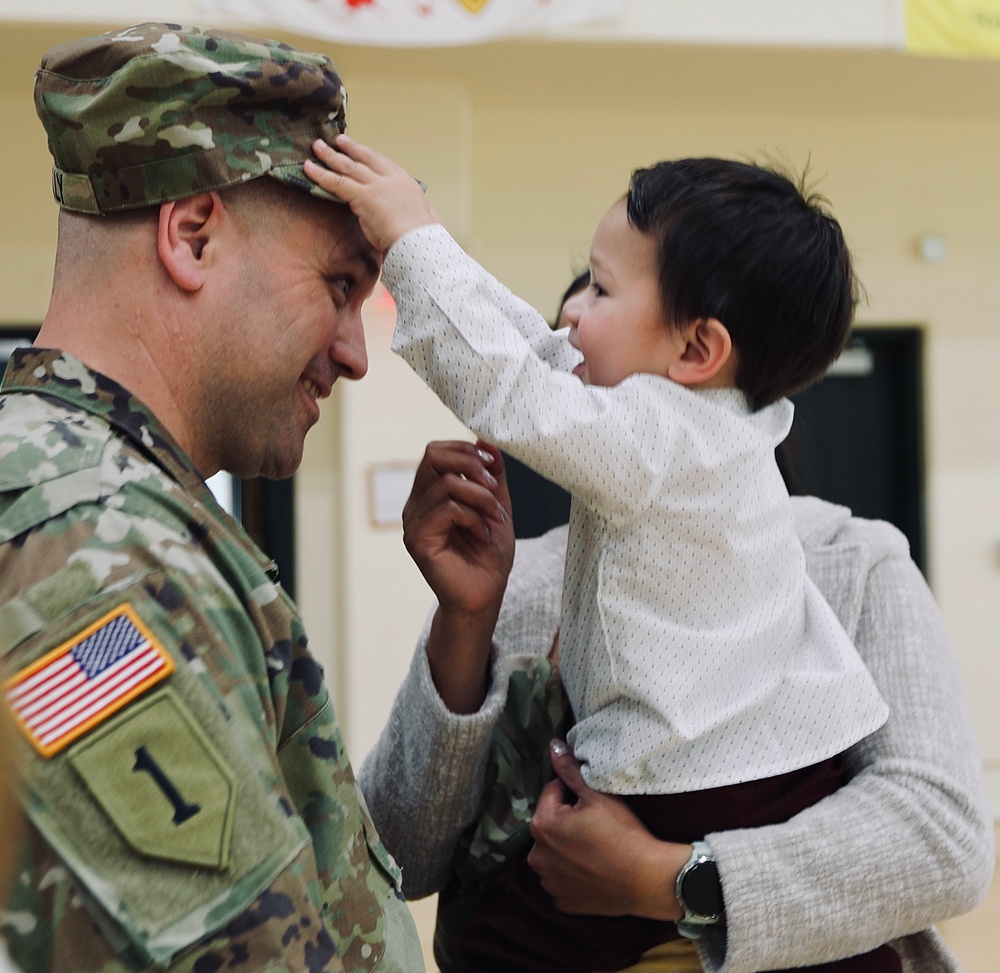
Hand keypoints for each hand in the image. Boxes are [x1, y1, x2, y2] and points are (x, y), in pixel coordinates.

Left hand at [305, 135, 436, 252]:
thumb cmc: (424, 237)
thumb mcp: (425, 217)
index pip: (383, 163)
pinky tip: (308, 167)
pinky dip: (320, 174)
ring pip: (348, 166)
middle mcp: (390, 179)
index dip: (369, 155)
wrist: (419, 241)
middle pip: (364, 158)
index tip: (360, 149)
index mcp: (406, 183)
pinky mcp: (362, 196)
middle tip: (337, 140)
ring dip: (330, 156)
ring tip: (317, 147)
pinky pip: (336, 183)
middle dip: (349, 148)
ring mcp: (376, 185)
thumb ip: (417, 211)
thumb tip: (421, 215)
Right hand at [403, 440, 514, 712]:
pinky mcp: (417, 539)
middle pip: (433, 455)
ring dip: (481, 497)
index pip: (436, 451)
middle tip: (495, 486)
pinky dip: (473, 517)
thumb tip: (486, 440)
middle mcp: (416, 504)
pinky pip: (447, 509)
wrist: (485, 595)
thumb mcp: (497, 505)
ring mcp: (413, 521)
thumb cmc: (488, 555)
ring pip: (447, 483)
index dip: (466, 450)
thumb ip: (492, 474)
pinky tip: (483, 535)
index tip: (494, 467)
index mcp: (430, 493)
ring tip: (495, 518)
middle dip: (471, 464)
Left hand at [527, 741, 689, 919]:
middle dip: (567, 821)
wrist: (647, 879)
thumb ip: (570, 770)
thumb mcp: (597, 795)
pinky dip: (573, 873)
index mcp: (542, 825)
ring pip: (554, 853)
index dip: (574, 794)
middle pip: (550, 824)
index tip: (594, 805)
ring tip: (596, 848)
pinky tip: (594, 869)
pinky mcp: (562, 901)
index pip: (552, 793)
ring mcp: (548, 882)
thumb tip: (553, 746)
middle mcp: (536, 856)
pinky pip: (562, 879)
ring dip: (567, 847)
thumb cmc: (622, 833)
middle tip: (597, 826)